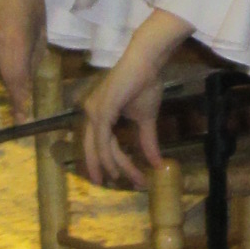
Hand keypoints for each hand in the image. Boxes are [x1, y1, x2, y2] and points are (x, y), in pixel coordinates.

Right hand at [0, 0, 57, 120]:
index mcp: (17, 43)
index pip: (18, 78)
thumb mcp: (41, 36)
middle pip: (1, 77)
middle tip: (10, 119)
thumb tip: (25, 83)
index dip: (20, 99)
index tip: (22, 118)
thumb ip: (31, 60)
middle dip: (6, 99)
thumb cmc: (34, 9)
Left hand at [80, 11, 191, 189]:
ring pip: (100, 148)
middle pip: (94, 148)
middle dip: (101, 169)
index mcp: (99, 113)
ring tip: (128, 180)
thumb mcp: (146, 118)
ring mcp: (94, 111)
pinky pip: (103, 141)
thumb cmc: (145, 83)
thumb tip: (157, 163)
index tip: (127, 177)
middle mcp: (92, 113)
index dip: (113, 161)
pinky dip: (110, 157)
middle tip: (108, 185)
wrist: (147, 62)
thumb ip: (147, 140)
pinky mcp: (101, 111)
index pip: (102, 142)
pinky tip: (119, 169)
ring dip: (115, 166)